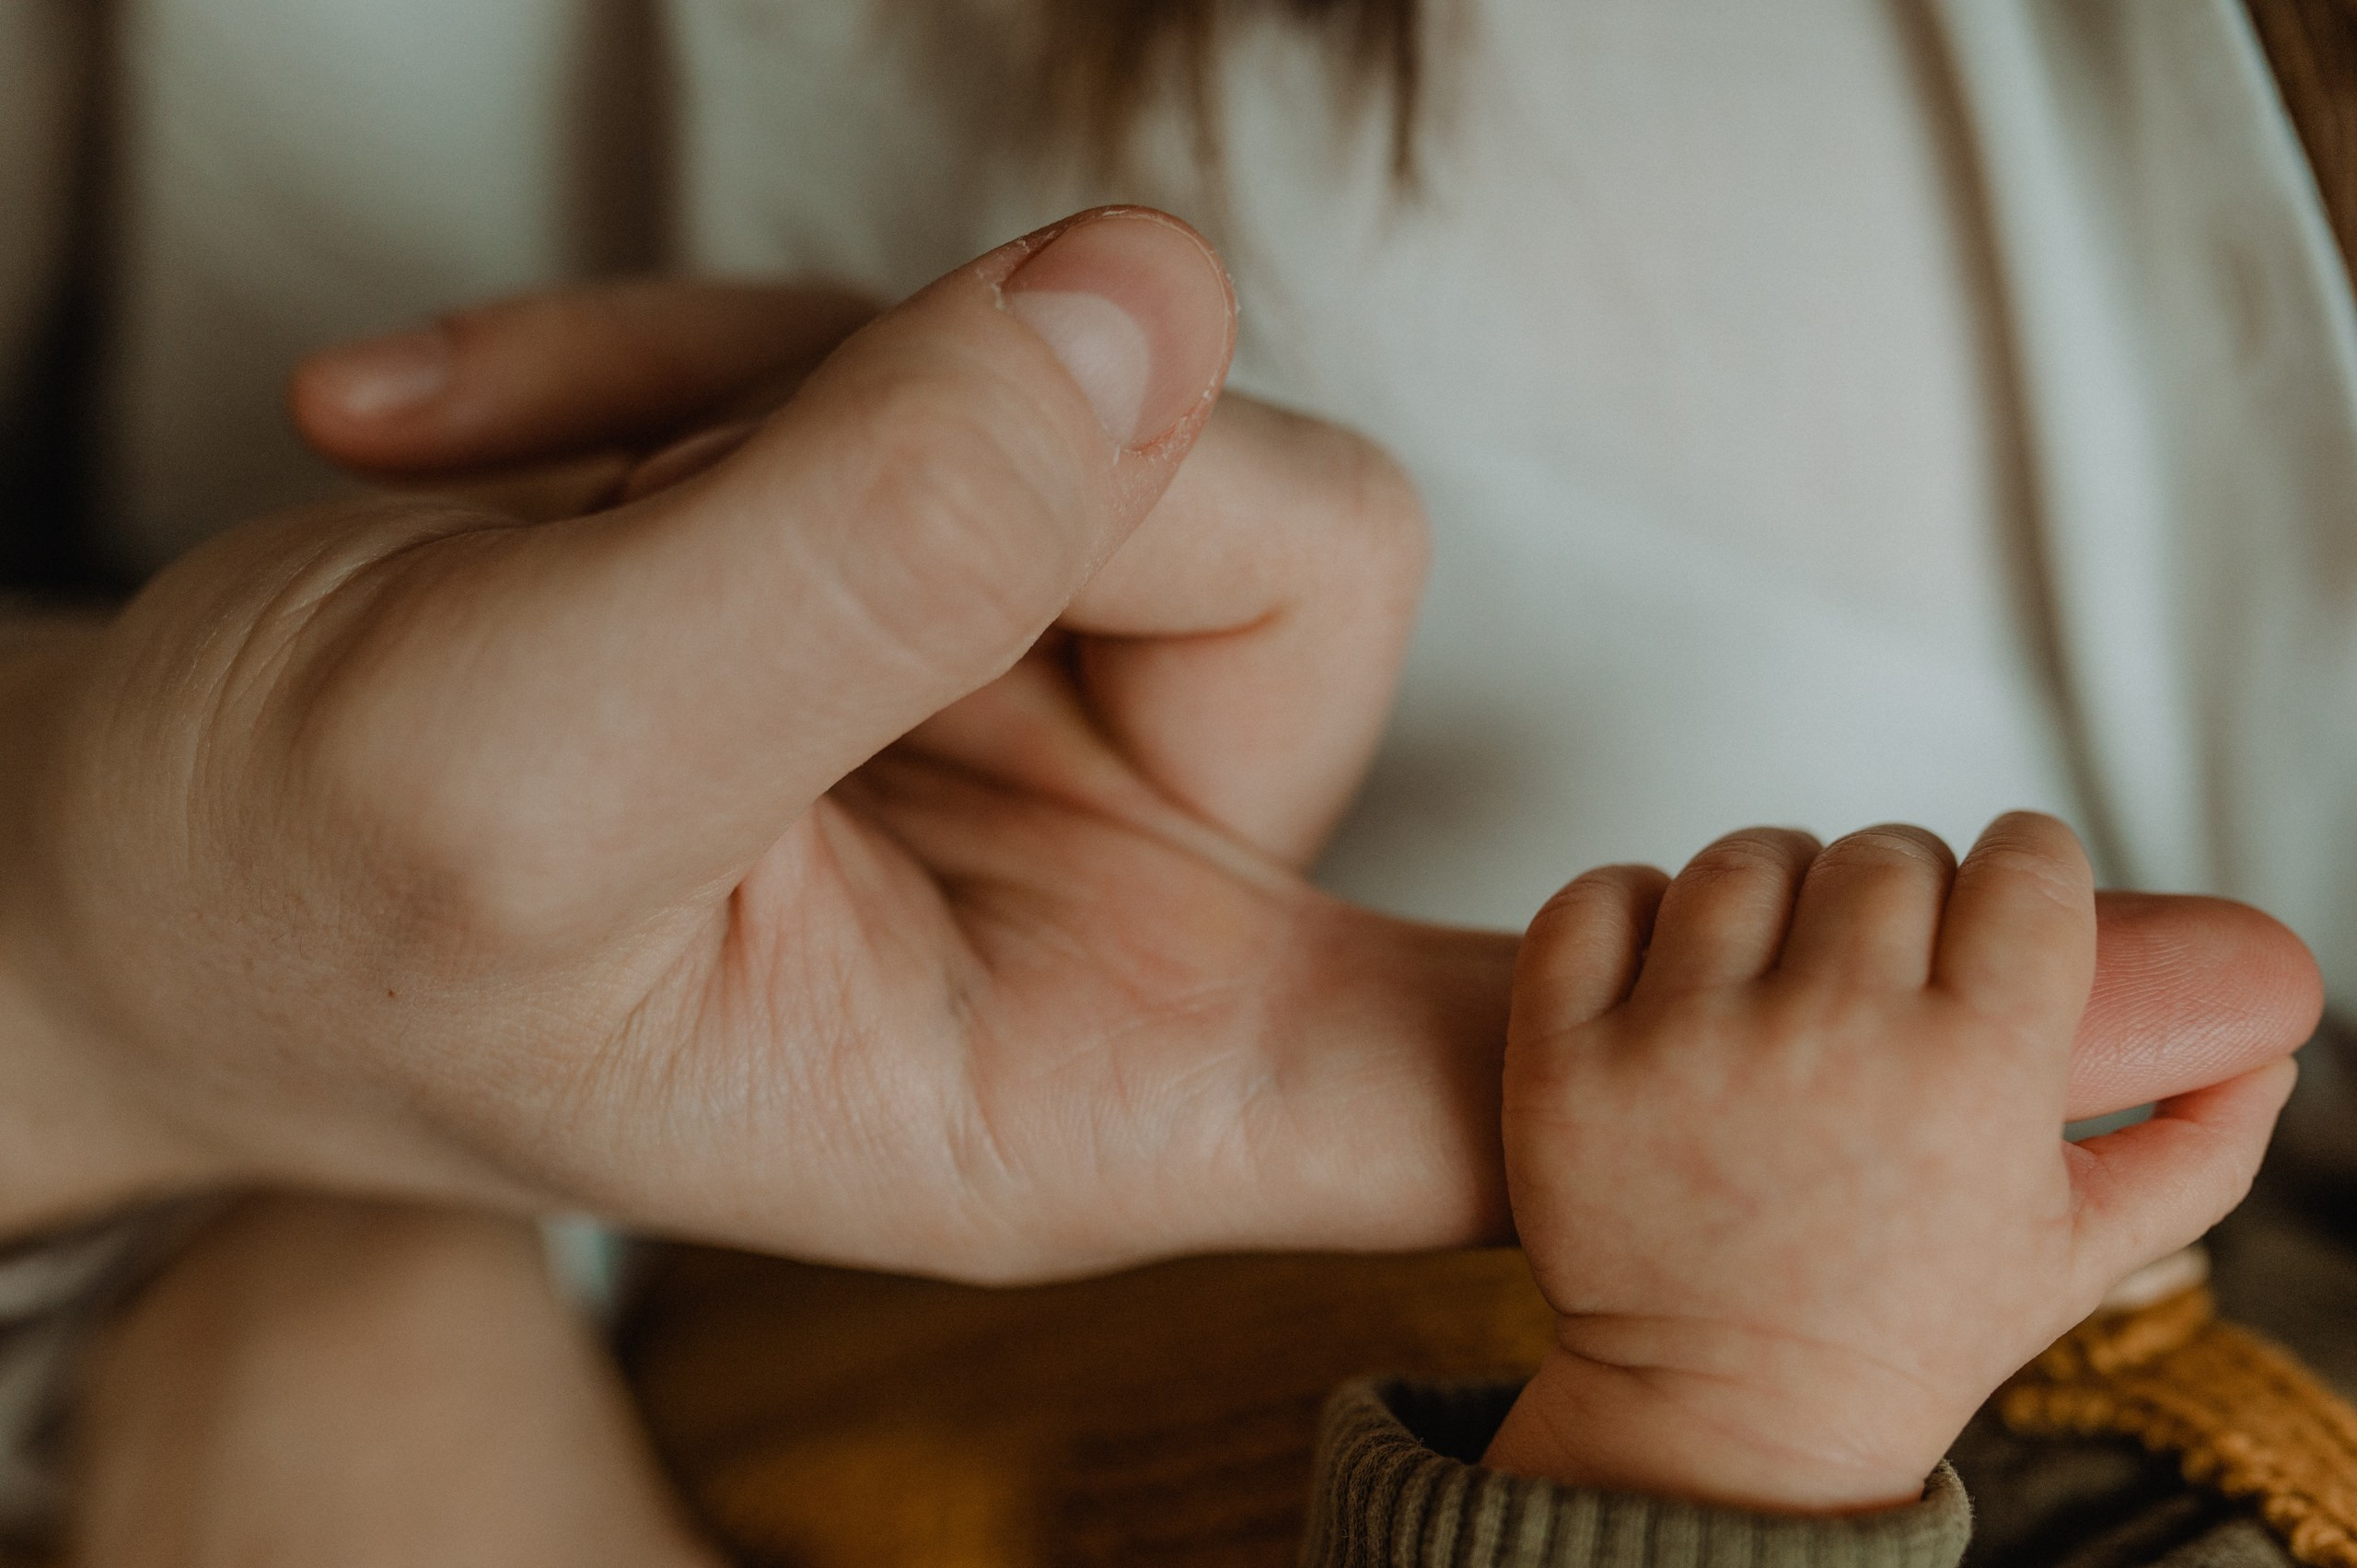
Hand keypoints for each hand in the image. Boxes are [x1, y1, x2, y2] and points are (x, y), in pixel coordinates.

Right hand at [0, 208, 1513, 1274]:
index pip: (1498, 1092)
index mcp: (1093, 1086)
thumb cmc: (313, 911)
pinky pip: (973, 337)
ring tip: (554, 491)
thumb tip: (1147, 309)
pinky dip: (720, 342)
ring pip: (1137, 400)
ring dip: (817, 377)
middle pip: (1305, 561)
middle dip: (1000, 471)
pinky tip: (510, 435)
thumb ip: (847, 558)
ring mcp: (1065, 708)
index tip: (1765, 880)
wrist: (176, 856)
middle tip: (702, 524)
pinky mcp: (979, 556)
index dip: (1642, 995)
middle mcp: (1136, 905)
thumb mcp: (528, 772)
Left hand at [1481, 816, 2319, 1512]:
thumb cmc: (1907, 1326)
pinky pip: (1597, 900)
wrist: (1729, 1414)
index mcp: (1975, 1070)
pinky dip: (1627, 905)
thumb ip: (2192, 1152)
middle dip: (1902, 885)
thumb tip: (2271, 1054)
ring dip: (1770, 884)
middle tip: (1884, 943)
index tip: (2003, 891)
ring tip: (1776, 949)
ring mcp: (1684, 1043)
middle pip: (1884, 855)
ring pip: (1742, 859)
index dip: (2024, 863)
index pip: (2024, 866)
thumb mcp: (2075, 1254)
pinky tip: (1664, 950)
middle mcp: (1831, 1035)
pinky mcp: (1566, 1058)